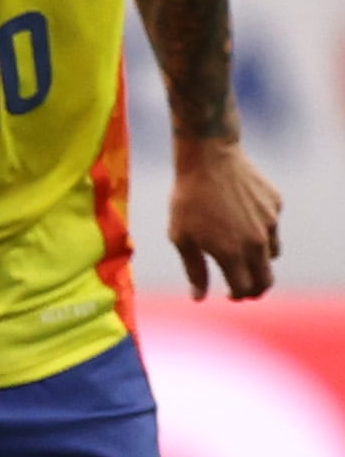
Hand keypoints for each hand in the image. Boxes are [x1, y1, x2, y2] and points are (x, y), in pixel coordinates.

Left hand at [167, 140, 282, 300]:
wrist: (209, 159)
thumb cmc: (188, 200)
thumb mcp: (181, 237)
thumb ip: (194, 270)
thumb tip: (199, 297)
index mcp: (232, 254)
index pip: (245, 289)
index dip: (237, 295)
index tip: (228, 294)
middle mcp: (257, 242)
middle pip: (266, 278)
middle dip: (255, 288)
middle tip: (242, 287)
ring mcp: (270, 223)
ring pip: (272, 254)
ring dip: (259, 261)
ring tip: (240, 253)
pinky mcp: (276, 205)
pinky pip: (272, 226)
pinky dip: (261, 231)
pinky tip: (241, 218)